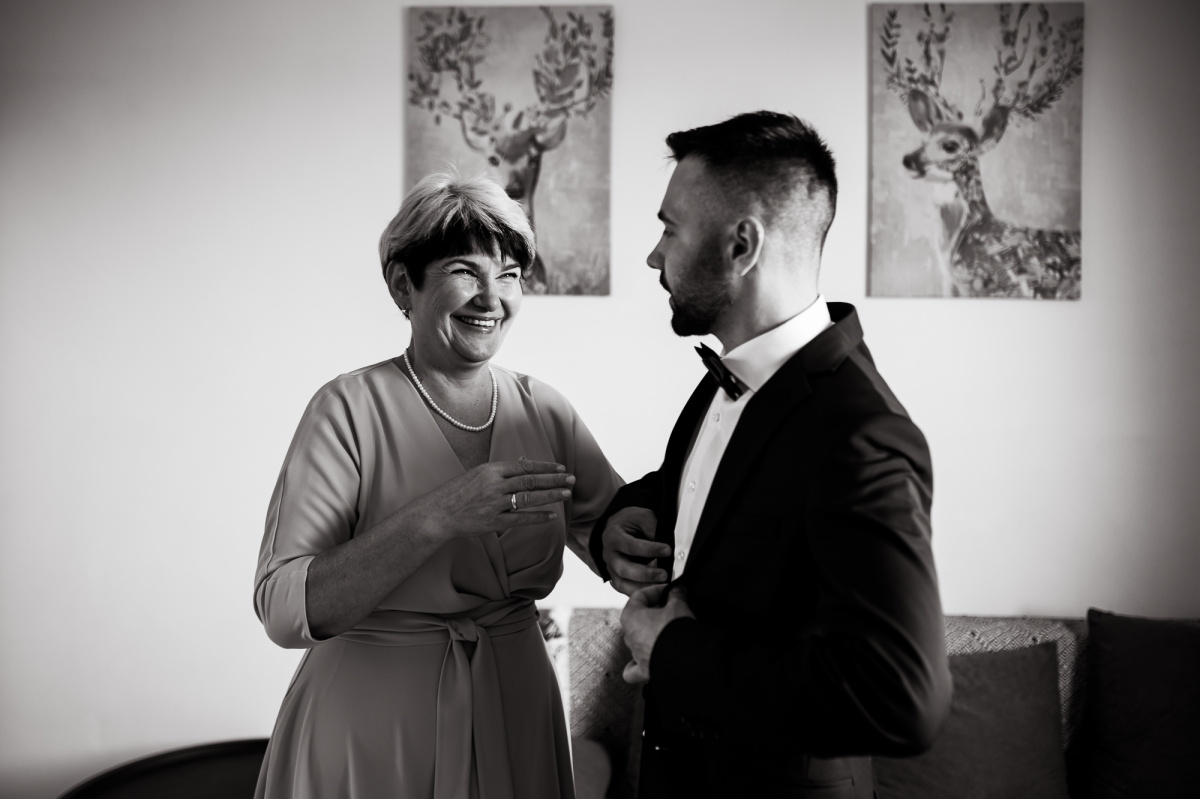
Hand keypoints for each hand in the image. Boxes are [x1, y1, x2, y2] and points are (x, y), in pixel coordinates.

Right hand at [406, 459, 573, 540]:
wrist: (438, 514)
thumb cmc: (457, 492)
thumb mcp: (477, 474)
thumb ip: (501, 471)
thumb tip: (524, 464)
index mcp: (490, 470)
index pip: (524, 466)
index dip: (544, 467)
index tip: (560, 467)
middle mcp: (494, 485)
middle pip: (530, 481)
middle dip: (553, 479)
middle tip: (571, 478)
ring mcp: (494, 504)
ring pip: (529, 498)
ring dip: (550, 496)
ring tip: (566, 493)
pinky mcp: (493, 522)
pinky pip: (520, 519)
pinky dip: (537, 517)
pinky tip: (551, 515)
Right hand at [601, 507, 670, 595]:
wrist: (618, 528)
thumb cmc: (631, 522)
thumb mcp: (642, 517)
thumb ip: (653, 529)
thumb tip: (665, 546)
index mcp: (613, 537)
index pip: (631, 546)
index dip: (650, 549)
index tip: (668, 550)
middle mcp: (609, 555)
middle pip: (624, 569)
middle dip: (646, 574)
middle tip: (665, 574)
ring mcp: (611, 569)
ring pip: (623, 584)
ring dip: (644, 587)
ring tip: (662, 586)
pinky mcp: (616, 579)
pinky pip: (626, 590)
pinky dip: (640, 593)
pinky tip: (655, 592)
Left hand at [620, 583, 693, 684]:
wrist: (686, 658)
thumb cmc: (676, 631)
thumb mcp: (679, 605)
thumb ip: (676, 594)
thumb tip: (677, 590)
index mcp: (630, 616)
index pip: (639, 596)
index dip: (656, 590)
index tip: (669, 590)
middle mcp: (629, 636)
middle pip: (638, 617)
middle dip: (655, 611)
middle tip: (672, 607)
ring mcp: (635, 654)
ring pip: (638, 640)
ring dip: (651, 633)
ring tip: (670, 630)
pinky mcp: (645, 670)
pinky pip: (634, 670)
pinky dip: (638, 665)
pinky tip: (648, 659)